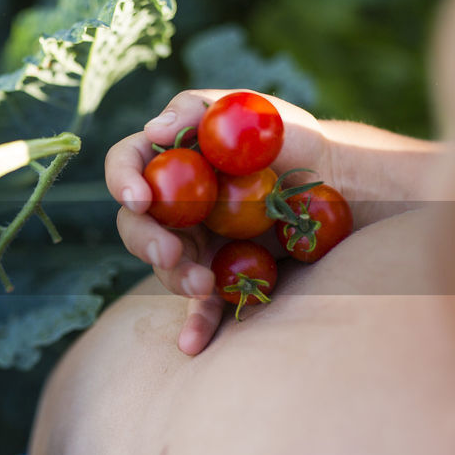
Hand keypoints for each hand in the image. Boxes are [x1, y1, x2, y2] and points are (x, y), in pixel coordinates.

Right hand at [104, 89, 331, 354]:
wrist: (332, 180)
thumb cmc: (285, 136)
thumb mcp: (248, 108)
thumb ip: (198, 110)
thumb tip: (154, 129)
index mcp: (168, 159)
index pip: (127, 164)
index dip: (123, 180)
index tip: (140, 198)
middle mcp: (170, 203)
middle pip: (134, 223)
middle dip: (145, 240)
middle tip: (169, 252)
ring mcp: (192, 242)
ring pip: (165, 265)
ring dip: (175, 277)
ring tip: (203, 283)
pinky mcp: (217, 274)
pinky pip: (200, 305)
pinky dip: (196, 325)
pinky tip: (193, 346)